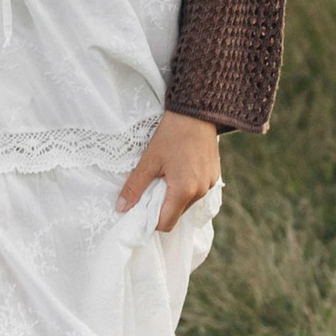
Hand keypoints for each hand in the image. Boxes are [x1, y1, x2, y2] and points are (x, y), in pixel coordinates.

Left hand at [117, 109, 220, 233]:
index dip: (150, 221)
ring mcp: (210, 184)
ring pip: (187, 202)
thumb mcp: (150, 160)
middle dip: (161, 207)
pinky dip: (186, 187)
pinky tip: (179, 169)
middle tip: (150, 188)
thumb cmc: (172, 133)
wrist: (197, 111)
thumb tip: (120, 208)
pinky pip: (197, 190)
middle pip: (176, 213)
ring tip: (165, 176)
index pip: (166, 223)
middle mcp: (200, 191)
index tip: (140, 209)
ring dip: (174, 196)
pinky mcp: (214, 175)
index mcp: (184, 190)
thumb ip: (135, 186)